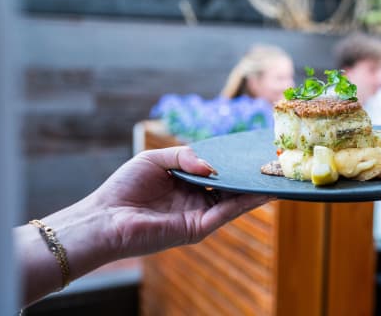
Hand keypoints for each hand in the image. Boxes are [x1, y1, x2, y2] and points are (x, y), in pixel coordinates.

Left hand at [93, 146, 272, 258]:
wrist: (104, 217)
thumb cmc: (124, 187)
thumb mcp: (155, 159)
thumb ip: (185, 156)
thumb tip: (212, 166)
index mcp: (185, 184)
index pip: (216, 172)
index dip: (233, 163)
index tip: (252, 151)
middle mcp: (195, 200)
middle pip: (229, 187)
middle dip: (249, 175)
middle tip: (272, 162)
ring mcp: (198, 215)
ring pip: (233, 200)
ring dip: (254, 188)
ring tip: (276, 174)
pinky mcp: (197, 229)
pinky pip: (226, 212)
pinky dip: (245, 202)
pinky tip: (261, 190)